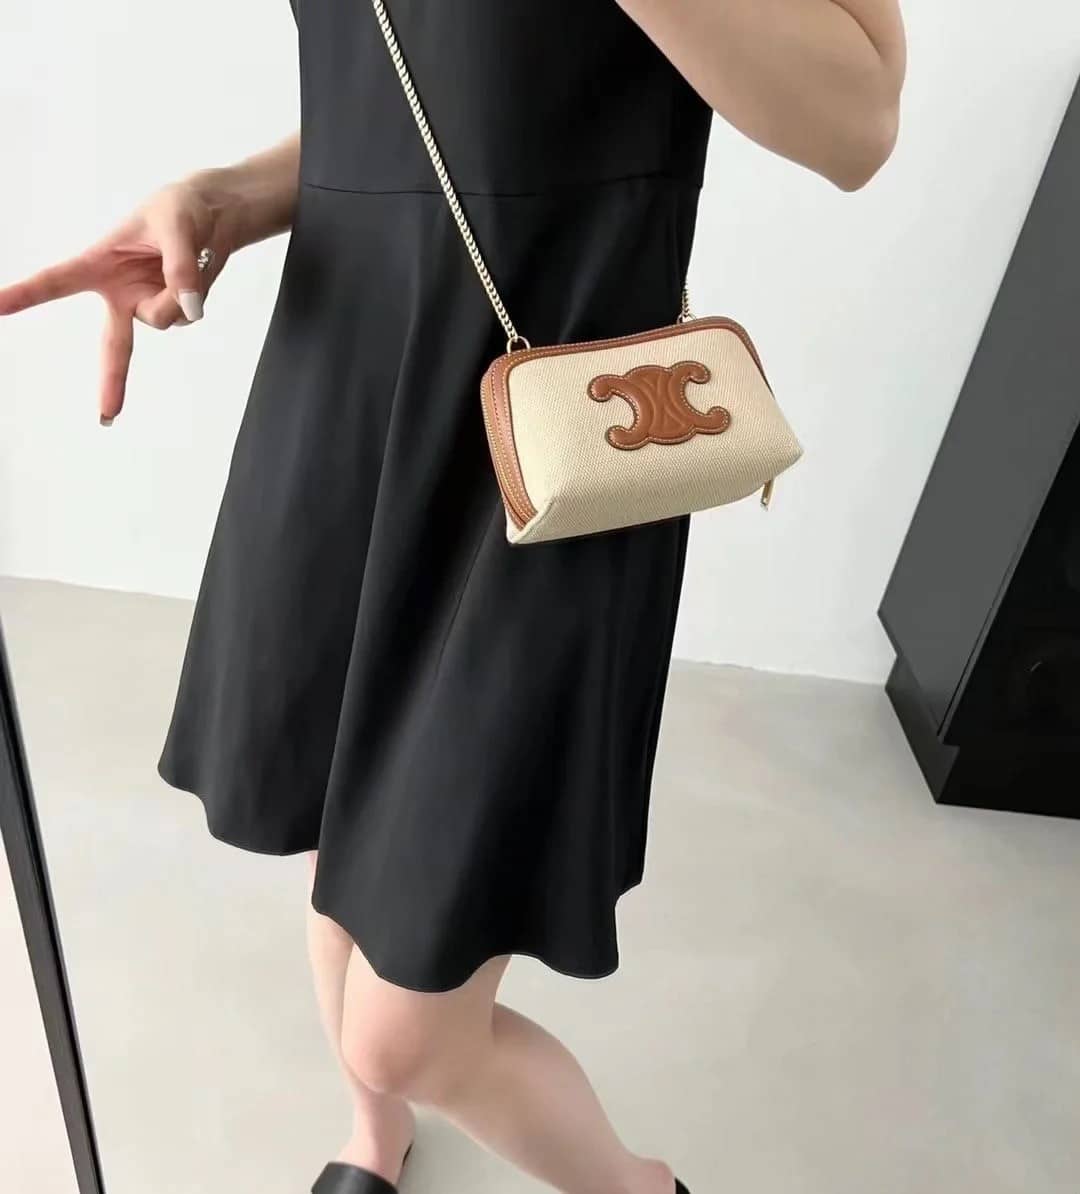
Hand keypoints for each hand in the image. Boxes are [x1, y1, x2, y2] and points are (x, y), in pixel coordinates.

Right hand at [0, 175, 237, 424]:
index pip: (58, 282)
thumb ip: (180, 266)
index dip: (25, 295)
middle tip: (107, 416)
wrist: (213, 215)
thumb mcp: (176, 225)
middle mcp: (121, 293)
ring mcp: (149, 305)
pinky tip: (196, 272)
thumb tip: (191, 308)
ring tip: (186, 259)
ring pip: (164, 319)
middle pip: (114, 345)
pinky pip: (187, 315)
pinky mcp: (175, 311)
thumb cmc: (180, 210)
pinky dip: (195, 295)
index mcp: (100, 264)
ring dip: (178, 293)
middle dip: (111, 381)